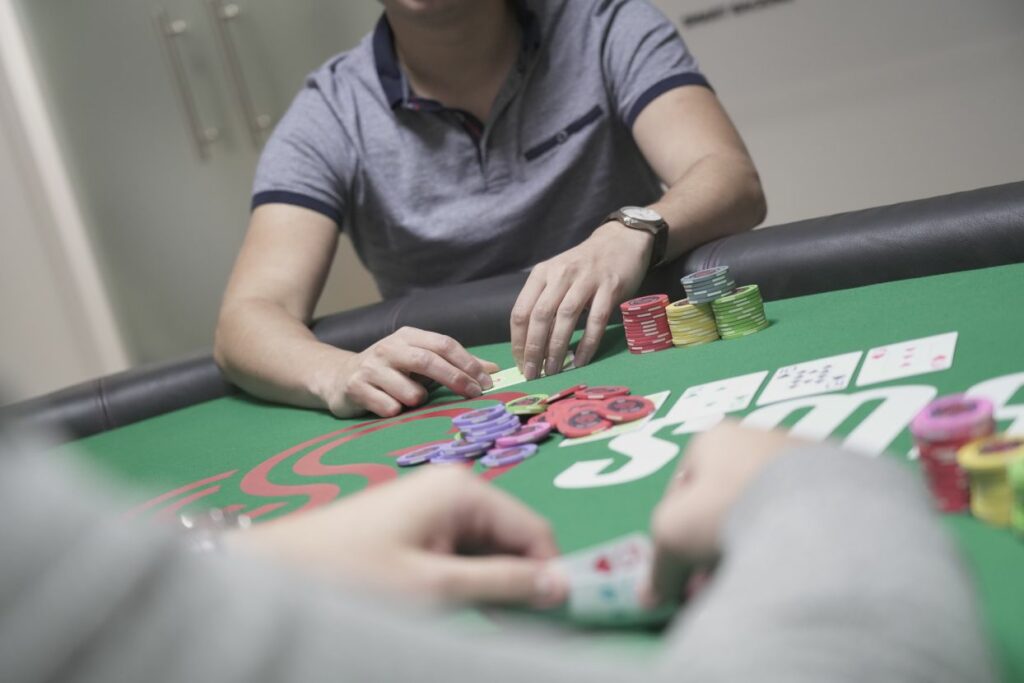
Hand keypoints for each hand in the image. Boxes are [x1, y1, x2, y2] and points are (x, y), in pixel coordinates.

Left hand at [226, 466, 568, 606]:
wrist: (278, 570)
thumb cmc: (353, 575)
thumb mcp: (436, 587)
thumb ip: (504, 584)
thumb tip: (563, 585)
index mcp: (465, 490)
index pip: (536, 531)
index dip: (550, 576)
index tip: (554, 621)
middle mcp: (455, 488)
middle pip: (514, 540)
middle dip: (519, 583)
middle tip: (514, 629)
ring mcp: (435, 505)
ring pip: (489, 550)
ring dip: (493, 586)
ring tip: (480, 622)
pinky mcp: (418, 523)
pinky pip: (462, 552)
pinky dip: (469, 581)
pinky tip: (458, 607)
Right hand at [321, 327, 499, 417]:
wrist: (339, 377)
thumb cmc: (390, 371)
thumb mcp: (420, 362)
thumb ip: (455, 365)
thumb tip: (494, 370)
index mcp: (409, 336)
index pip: (444, 344)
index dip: (468, 363)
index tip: (486, 383)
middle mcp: (389, 347)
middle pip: (428, 361)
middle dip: (455, 379)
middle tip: (474, 395)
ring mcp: (371, 367)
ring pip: (409, 390)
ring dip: (419, 400)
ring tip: (414, 401)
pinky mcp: (355, 387)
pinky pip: (387, 406)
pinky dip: (396, 411)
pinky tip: (391, 408)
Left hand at [510, 221, 651, 377]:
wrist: (620, 240)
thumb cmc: (583, 266)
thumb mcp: (557, 276)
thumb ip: (544, 302)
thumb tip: (531, 344)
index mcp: (542, 274)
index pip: (521, 311)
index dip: (518, 341)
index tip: (519, 363)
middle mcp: (561, 274)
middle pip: (540, 316)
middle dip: (534, 349)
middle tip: (531, 374)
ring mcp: (586, 279)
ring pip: (565, 318)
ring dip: (557, 348)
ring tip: (553, 370)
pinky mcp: (610, 287)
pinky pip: (596, 320)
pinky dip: (587, 343)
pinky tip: (580, 361)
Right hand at [647, 422, 803, 603]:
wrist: (818, 510)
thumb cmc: (729, 509)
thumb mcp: (672, 536)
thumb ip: (658, 567)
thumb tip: (652, 598)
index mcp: (713, 437)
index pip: (681, 492)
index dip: (676, 536)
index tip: (685, 575)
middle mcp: (757, 434)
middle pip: (725, 499)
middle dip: (714, 544)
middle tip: (719, 583)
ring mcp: (803, 453)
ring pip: (765, 506)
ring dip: (754, 540)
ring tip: (759, 577)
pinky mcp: (845, 475)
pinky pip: (805, 514)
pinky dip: (795, 538)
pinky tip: (796, 563)